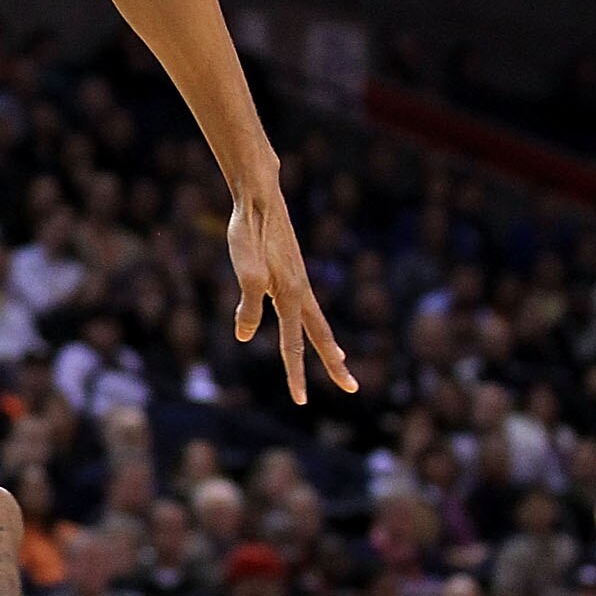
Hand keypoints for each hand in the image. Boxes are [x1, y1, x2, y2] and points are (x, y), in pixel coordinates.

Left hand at [228, 183, 353, 406]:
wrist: (258, 193)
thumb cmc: (248, 229)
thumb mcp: (245, 267)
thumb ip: (248, 303)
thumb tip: (246, 337)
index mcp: (291, 295)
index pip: (293, 345)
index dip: (296, 374)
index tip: (300, 402)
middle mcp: (300, 290)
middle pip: (320, 335)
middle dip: (333, 364)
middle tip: (351, 388)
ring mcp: (298, 279)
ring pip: (316, 319)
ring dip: (327, 343)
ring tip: (340, 359)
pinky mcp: (291, 270)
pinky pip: (305, 305)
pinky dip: (312, 321)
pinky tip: (305, 320)